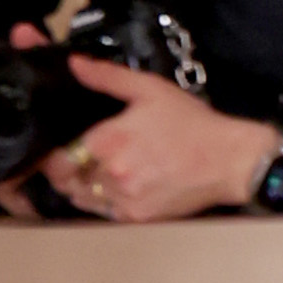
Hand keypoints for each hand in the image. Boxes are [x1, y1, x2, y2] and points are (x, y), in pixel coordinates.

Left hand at [42, 59, 278, 221]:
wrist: (228, 160)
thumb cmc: (191, 123)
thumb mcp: (150, 90)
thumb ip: (108, 77)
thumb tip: (76, 64)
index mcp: (107, 141)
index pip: (57, 158)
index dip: (54, 155)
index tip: (59, 148)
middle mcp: (109, 175)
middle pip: (66, 180)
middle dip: (68, 169)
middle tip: (80, 157)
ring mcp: (122, 199)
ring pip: (82, 198)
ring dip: (84, 186)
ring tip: (102, 169)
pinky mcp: (134, 217)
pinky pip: (103, 212)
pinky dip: (104, 200)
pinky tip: (119, 184)